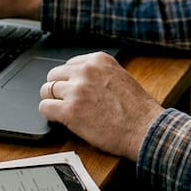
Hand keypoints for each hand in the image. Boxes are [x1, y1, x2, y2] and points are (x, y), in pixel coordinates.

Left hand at [40, 52, 162, 159]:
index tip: (73, 90)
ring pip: (46, 90)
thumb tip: (80, 79)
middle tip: (66, 102)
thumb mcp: (120, 77)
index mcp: (98, 60)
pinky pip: (44, 108)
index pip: (69, 65)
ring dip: (53, 101)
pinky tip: (60, 119)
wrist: (145, 129)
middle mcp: (85, 71)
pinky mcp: (70, 111)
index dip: (69, 80)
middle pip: (54, 75)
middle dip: (58, 89)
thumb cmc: (138, 110)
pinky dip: (49, 114)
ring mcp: (76, 90)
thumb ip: (99, 74)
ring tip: (64, 112)